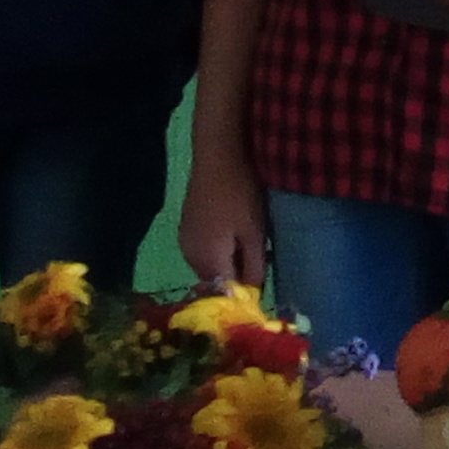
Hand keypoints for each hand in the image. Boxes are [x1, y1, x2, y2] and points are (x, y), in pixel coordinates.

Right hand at [179, 144, 268, 291]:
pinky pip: (203, 251)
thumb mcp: (255, 232)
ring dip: (228, 264)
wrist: (217, 155)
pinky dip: (219, 251)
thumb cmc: (240, 193)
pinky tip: (235, 235)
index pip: (225, 293)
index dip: (245, 293)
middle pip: (215, 281)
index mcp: (207, 260)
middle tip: (261, 263)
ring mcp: (185, 241)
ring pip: (209, 266)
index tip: (262, 284)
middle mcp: (190, 256)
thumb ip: (253, 266)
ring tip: (251, 247)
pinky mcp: (186, 228)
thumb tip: (253, 293)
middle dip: (237, 279)